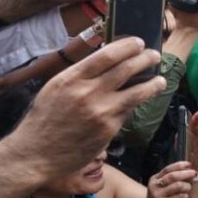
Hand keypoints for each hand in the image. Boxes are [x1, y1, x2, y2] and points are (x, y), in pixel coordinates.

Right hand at [6, 37, 164, 179]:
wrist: (36, 154)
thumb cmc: (44, 120)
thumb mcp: (55, 88)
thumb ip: (80, 75)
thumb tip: (106, 61)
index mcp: (71, 78)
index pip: (107, 54)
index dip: (128, 46)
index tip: (138, 42)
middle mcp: (88, 92)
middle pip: (126, 68)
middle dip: (145, 59)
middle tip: (154, 55)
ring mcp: (100, 111)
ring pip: (137, 92)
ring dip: (153, 84)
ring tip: (161, 79)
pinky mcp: (108, 129)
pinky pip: (127, 112)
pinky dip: (135, 104)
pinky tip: (141, 100)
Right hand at [142, 161, 197, 197]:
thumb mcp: (161, 187)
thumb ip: (171, 179)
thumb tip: (188, 171)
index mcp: (154, 179)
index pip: (168, 169)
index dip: (179, 165)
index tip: (190, 164)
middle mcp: (154, 186)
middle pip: (173, 176)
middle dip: (185, 173)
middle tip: (194, 173)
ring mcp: (157, 195)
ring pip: (177, 186)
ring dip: (186, 185)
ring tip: (189, 187)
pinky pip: (178, 197)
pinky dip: (184, 195)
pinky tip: (185, 196)